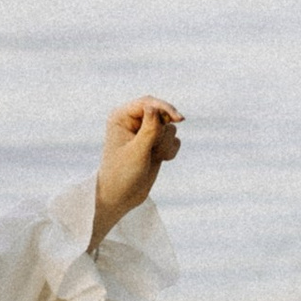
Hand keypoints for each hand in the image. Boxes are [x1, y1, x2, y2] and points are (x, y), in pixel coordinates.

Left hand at [92, 96, 182, 245]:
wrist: (121, 197)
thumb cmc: (122, 174)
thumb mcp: (137, 152)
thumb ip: (149, 129)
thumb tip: (154, 106)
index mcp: (121, 116)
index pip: (148, 103)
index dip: (165, 108)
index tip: (179, 119)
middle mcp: (133, 121)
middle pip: (162, 114)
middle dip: (162, 133)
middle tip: (153, 150)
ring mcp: (145, 132)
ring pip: (170, 128)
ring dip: (165, 144)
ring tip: (153, 157)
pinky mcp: (155, 144)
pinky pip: (174, 139)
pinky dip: (170, 151)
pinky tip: (160, 160)